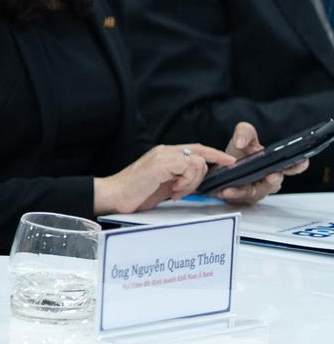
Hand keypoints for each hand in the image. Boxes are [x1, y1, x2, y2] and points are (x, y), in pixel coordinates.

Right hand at [94, 143, 233, 214]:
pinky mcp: (161, 163)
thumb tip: (196, 180)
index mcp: (165, 154)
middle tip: (184, 191)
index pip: (196, 148)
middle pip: (201, 154)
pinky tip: (172, 191)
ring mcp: (163, 155)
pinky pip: (188, 168)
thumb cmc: (135, 192)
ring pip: (197, 162)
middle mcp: (165, 151)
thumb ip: (178, 178)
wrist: (114, 195)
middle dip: (202, 175)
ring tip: (176, 192)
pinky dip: (186, 182)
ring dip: (192, 182)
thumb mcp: (163, 184)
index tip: (229, 161)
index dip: (214, 154)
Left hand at [213, 121, 308, 204]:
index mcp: (276, 164)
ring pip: (255, 191)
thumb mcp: (244, 138)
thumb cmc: (240, 153)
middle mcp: (271, 179)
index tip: (300, 161)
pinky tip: (224, 190)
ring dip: (246, 190)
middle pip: (276, 181)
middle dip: (273, 179)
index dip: (300, 164)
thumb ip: (245, 132)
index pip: (294, 166)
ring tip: (233, 188)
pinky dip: (232, 193)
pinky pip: (240, 197)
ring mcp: (259, 190)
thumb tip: (241, 142)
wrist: (222, 167)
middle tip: (271, 176)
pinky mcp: (244, 198)